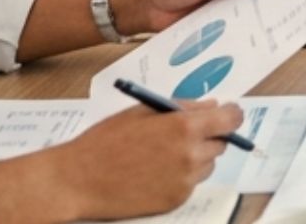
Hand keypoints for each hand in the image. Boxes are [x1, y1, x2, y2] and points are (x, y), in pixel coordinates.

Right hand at [44, 103, 241, 220]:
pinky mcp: (176, 200)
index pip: (231, 119)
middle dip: (208, 137)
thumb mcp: (143, 111)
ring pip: (207, 165)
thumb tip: (214, 106)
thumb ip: (184, 107)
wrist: (75, 180)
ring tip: (160, 156)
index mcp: (185, 126)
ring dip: (195, 158)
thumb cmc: (104, 141)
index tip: (227, 115)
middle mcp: (191, 154)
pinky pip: (190, 184)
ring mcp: (185, 180)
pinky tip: (152, 174)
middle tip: (183, 136)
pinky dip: (180, 178)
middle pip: (221, 143)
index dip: (231, 115)